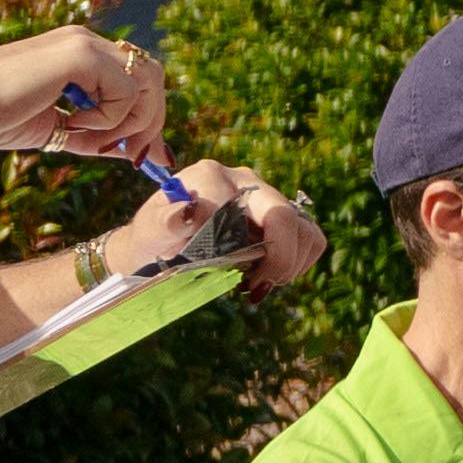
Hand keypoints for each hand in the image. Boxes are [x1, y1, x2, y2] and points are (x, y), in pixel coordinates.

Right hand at [0, 30, 163, 167]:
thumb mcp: (57, 130)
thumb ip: (94, 134)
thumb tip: (131, 150)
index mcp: (79, 54)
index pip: (137, 78)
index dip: (147, 116)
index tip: (140, 154)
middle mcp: (86, 42)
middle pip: (152, 77)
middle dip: (151, 121)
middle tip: (133, 155)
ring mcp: (84, 43)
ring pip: (147, 82)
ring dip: (130, 122)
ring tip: (92, 140)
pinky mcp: (79, 54)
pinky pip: (126, 90)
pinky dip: (111, 117)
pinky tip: (75, 124)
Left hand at [118, 156, 324, 297]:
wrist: (162, 242)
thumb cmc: (154, 237)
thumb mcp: (149, 231)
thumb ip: (164, 220)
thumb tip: (186, 212)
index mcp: (211, 176)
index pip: (240, 209)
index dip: (236, 247)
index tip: (220, 271)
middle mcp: (246, 180)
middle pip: (282, 215)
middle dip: (276, 258)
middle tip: (256, 286)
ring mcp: (269, 197)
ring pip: (304, 228)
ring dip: (289, 264)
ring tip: (263, 281)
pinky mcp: (285, 217)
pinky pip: (312, 238)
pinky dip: (299, 262)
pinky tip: (272, 274)